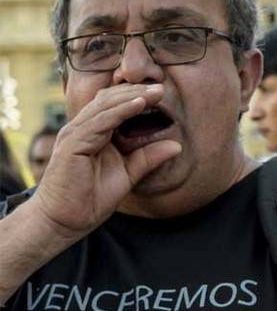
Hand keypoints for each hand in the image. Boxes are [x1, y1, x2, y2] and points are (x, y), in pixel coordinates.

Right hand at [31, 83, 180, 239]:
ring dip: (132, 97)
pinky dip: (120, 111)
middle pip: (109, 100)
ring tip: (156, 92)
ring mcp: (75, 134)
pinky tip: (139, 105)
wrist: (64, 222)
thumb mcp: (128, 174)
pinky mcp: (72, 144)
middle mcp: (81, 129)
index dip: (136, 96)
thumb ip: (149, 158)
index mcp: (92, 133)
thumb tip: (177, 145)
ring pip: (105, 106)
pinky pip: (100, 122)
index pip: (113, 105)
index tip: (161, 92)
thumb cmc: (91, 199)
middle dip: (137, 92)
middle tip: (161, 87)